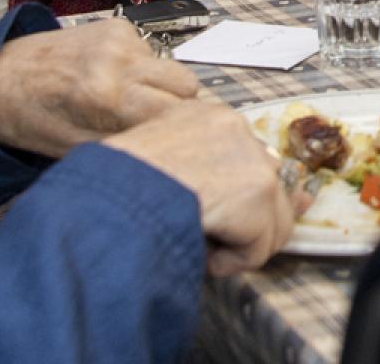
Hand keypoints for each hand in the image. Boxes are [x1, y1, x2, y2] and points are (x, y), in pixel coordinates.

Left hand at [0, 20, 200, 157]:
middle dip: (177, 106)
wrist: (0, 78)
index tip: (175, 140)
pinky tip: (112, 77)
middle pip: (188, 86)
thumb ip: (127, 144)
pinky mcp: (117, 26)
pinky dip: (140, 69)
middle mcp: (119, 61)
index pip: (177, 113)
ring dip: (158, 86)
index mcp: (106, 97)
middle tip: (153, 121)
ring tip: (127, 100)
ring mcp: (120, 38)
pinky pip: (151, 53)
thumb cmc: (34, 120)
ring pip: (171, 69)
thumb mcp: (77, 148)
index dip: (180, 129)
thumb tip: (170, 144)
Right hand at [106, 99, 309, 275]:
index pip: (250, 156)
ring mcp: (252, 160)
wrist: (110, 198)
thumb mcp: (154, 166)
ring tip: (193, 243)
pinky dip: (229, 263)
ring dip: (234, 245)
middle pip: (269, 187)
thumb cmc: (115, 189)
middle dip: (251, 221)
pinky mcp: (258, 193)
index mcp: (206, 117)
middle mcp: (237, 128)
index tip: (233, 211)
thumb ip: (197, 172)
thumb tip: (263, 197)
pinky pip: (258, 250)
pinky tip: (199, 252)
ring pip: (269, 223)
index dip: (243, 192)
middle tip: (212, 236)